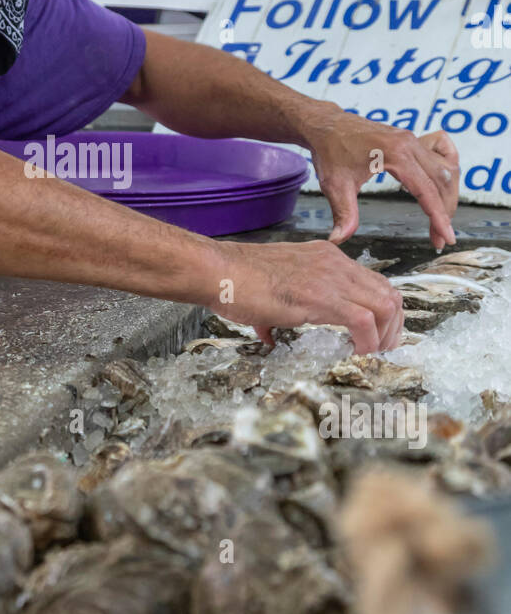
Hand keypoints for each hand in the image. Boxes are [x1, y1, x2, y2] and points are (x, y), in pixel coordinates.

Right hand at [217, 240, 403, 353]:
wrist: (219, 272)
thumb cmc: (236, 281)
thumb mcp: (272, 290)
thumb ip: (278, 311)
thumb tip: (271, 336)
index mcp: (326, 258)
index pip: (373, 282)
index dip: (383, 313)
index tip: (378, 336)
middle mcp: (335, 263)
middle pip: (388, 292)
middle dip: (393, 326)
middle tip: (383, 350)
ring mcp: (330, 278)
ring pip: (384, 305)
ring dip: (385, 336)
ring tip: (372, 354)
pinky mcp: (321, 297)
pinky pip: (363, 320)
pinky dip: (368, 342)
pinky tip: (356, 353)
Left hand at [300, 105, 458, 250]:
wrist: (326, 125)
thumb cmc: (330, 150)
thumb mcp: (335, 186)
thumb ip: (344, 214)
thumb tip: (339, 239)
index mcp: (395, 154)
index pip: (426, 191)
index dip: (438, 217)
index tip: (446, 237)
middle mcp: (409, 144)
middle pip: (442, 181)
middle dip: (445, 212)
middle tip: (440, 237)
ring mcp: (411, 139)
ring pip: (446, 168)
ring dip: (447, 195)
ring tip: (441, 220)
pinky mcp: (410, 139)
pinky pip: (441, 152)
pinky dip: (447, 169)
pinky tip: (441, 186)